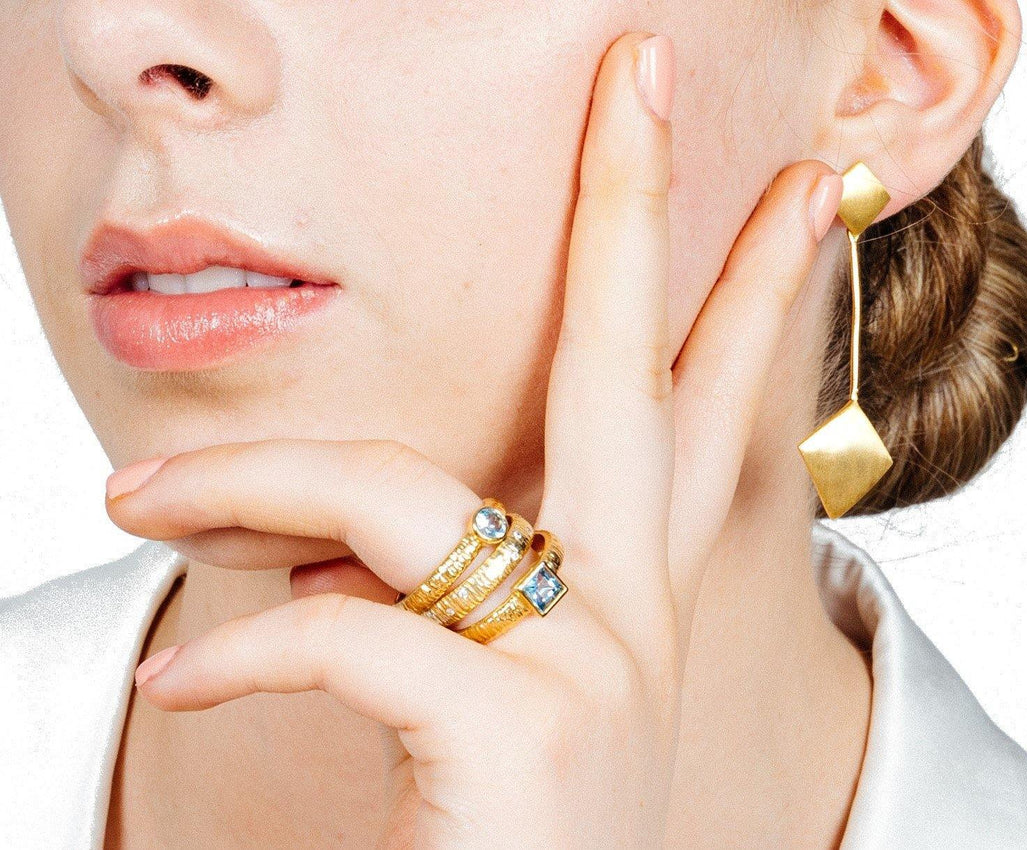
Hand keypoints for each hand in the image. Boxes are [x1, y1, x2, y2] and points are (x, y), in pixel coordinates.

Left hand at [106, 30, 841, 847]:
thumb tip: (378, 518)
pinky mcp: (521, 727)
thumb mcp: (518, 684)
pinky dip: (246, 645)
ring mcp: (596, 663)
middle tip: (645, 72)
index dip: (755, 285)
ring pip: (404, 493)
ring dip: (251, 480)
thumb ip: (479, 581)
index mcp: (638, 589)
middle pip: (636, 362)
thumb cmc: (505, 825)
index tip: (795, 177)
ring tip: (137, 497)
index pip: (713, 403)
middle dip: (638, 206)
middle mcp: (639, 608)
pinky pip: (347, 633)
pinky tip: (190, 673)